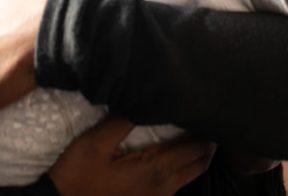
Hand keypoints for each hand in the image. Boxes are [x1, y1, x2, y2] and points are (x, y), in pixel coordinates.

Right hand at [49, 117, 215, 195]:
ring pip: (190, 176)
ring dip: (198, 157)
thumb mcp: (95, 143)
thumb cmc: (78, 175)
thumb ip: (121, 121)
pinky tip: (177, 156)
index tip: (209, 111)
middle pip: (198, 164)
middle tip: (209, 120)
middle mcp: (163, 188)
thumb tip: (142, 100)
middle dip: (207, 144)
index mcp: (155, 170)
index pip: (193, 148)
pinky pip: (177, 185)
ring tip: (198, 135)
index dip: (205, 131)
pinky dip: (185, 169)